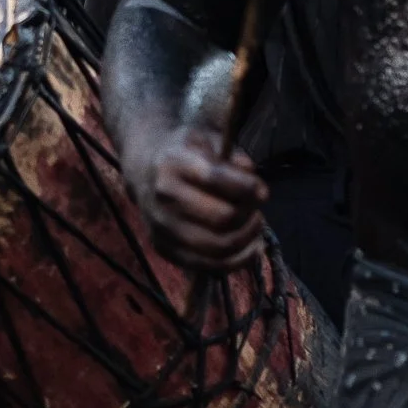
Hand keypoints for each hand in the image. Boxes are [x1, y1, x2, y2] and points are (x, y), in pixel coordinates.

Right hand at [138, 126, 268, 271]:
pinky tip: (249, 247)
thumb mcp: (208, 140)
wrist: (144, 171)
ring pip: (219, 247)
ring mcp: (161, 227)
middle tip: (257, 210)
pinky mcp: (164, 249)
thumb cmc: (186, 154)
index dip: (248, 187)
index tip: (262, 191)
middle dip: (249, 215)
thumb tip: (257, 190)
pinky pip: (209, 266)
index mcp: (173, 163)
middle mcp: (163, 197)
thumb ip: (234, 159)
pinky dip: (237, 260)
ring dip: (247, 239)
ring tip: (254, 226)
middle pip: (223, 217)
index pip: (216, 179)